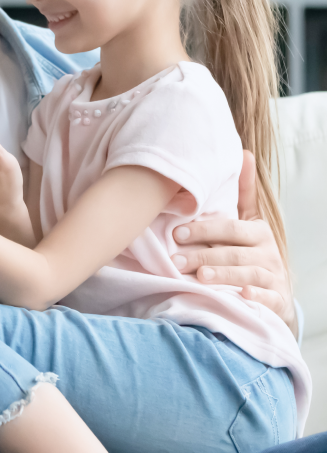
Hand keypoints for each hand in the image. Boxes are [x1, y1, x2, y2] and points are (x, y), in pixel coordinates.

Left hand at [171, 151, 296, 335]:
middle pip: (233, 252)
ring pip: (246, 275)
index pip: (230, 228)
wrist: (275, 292)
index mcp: (259, 231)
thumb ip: (244, 192)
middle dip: (203, 255)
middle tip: (175, 260)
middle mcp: (268, 253)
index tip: (177, 233)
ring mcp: (273, 277)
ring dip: (222, 275)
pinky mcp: (278, 300)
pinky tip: (241, 295)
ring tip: (199, 277)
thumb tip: (244, 153)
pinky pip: (267, 298)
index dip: (204, 230)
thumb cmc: (253, 252)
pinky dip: (255, 296)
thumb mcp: (250, 222)